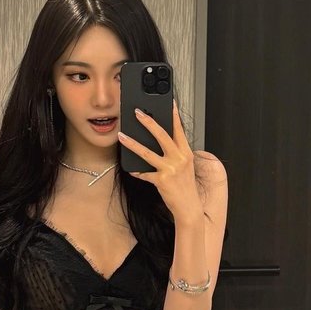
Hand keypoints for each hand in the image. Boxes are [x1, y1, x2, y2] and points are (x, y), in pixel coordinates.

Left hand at [118, 100, 203, 223]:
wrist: (189, 207)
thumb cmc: (186, 187)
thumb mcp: (185, 166)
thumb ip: (176, 154)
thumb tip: (162, 142)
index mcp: (186, 153)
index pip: (179, 130)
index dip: (173, 115)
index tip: (168, 102)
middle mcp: (179, 159)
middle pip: (162, 135)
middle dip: (148, 122)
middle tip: (137, 113)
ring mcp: (170, 169)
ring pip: (147, 152)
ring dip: (132, 143)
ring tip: (122, 136)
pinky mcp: (161, 180)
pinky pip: (144, 173)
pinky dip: (137, 171)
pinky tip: (131, 169)